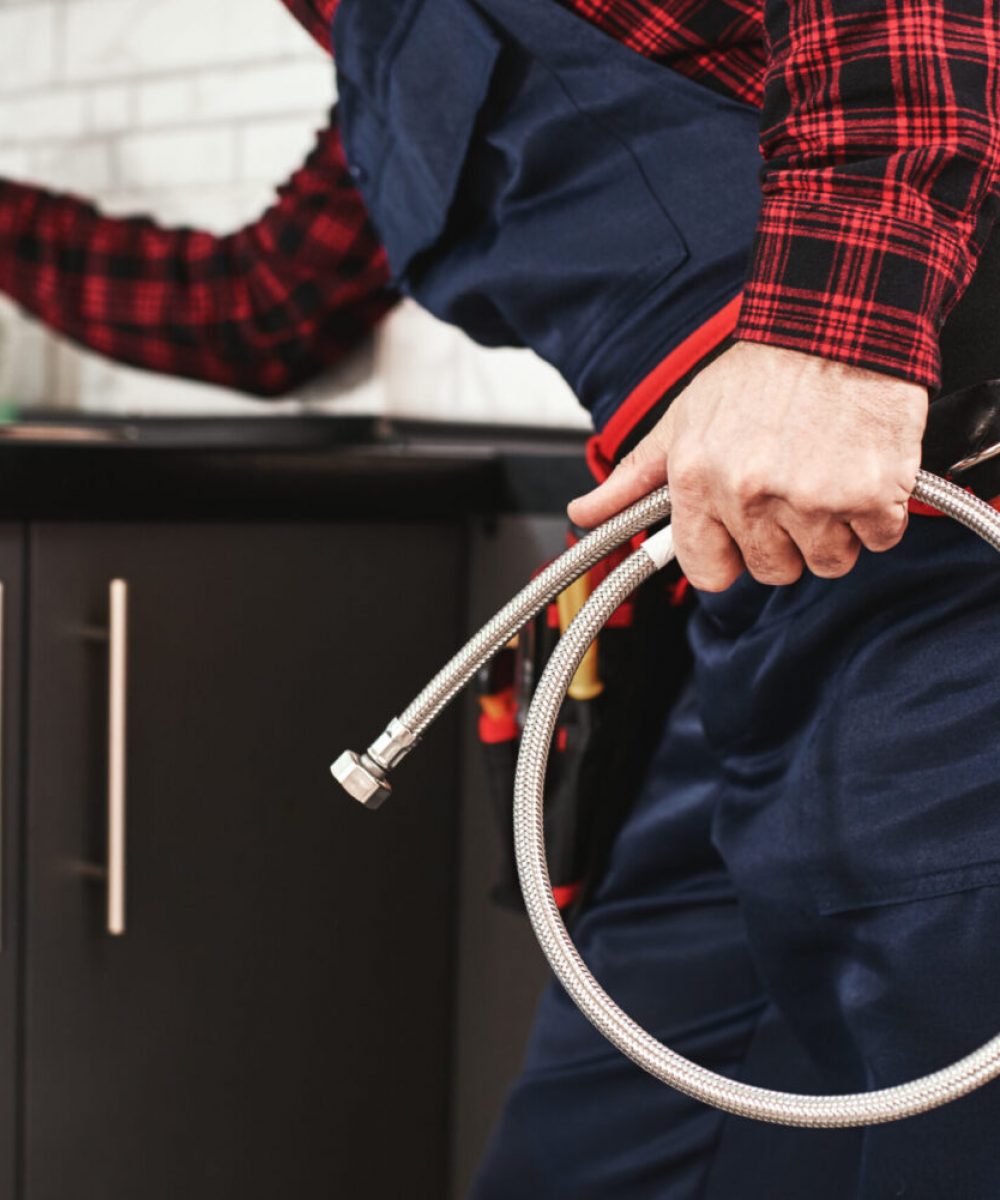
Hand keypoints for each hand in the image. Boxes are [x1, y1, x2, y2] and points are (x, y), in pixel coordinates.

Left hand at [568, 341, 928, 590]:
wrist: (839, 322)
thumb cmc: (761, 371)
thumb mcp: (682, 420)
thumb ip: (634, 477)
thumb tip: (583, 515)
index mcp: (697, 480)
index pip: (708, 571)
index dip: (730, 557)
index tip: (743, 539)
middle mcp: (749, 493)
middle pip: (772, 570)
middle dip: (786, 539)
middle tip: (793, 486)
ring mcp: (812, 497)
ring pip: (828, 561)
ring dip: (835, 528)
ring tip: (828, 471)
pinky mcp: (871, 494)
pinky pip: (878, 539)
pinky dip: (881, 512)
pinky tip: (865, 468)